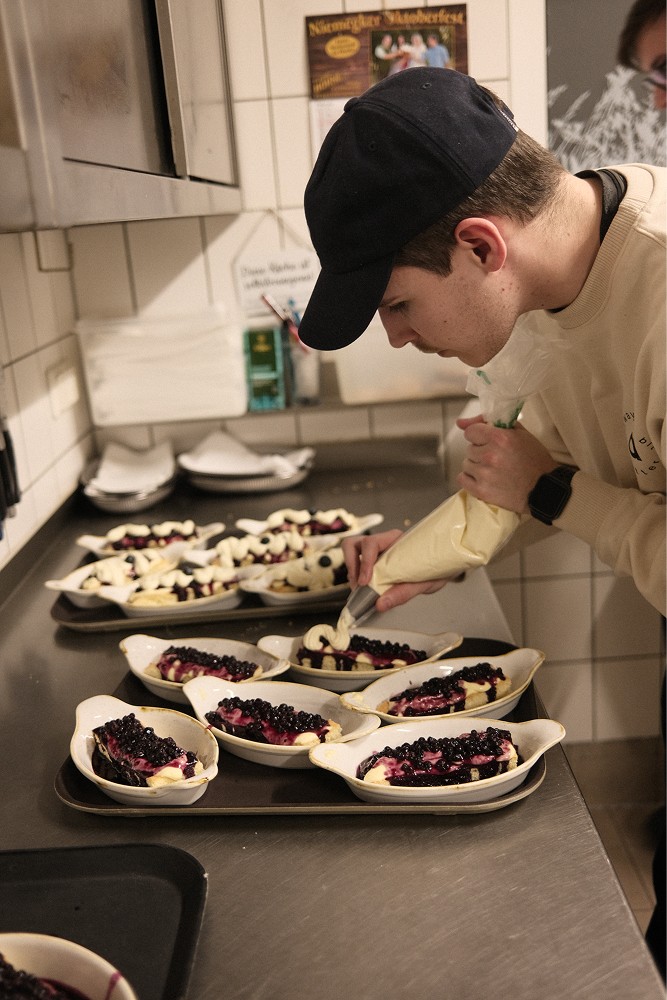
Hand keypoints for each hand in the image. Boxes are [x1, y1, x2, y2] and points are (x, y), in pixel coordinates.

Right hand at [342, 530, 460, 612]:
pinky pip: (357, 563)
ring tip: (359, 587)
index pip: (371, 543)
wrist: (446, 567)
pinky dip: (356, 576)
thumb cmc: (437, 569)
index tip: (364, 582)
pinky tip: (365, 588)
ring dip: (351, 570)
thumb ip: (403, 593)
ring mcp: (377, 550)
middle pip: (354, 544)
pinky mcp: (374, 560)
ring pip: (351, 551)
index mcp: (397, 540)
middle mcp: (384, 541)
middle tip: (358, 586)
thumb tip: (380, 605)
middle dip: (351, 565)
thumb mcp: (425, 583)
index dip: (364, 562)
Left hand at [456, 415, 557, 512]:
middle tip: (497, 458)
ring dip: (477, 466)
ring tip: (494, 470)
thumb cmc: (534, 460)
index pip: (470, 431)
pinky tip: (485, 479)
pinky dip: (471, 479)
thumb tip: (460, 423)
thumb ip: (488, 422)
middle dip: (481, 451)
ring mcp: (484, 474)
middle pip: (469, 448)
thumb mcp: (519, 433)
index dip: (479, 436)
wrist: (546, 489)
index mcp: (500, 437)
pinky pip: (462, 479)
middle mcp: (490, 455)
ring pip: (466, 464)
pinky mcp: (481, 491)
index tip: (488, 442)